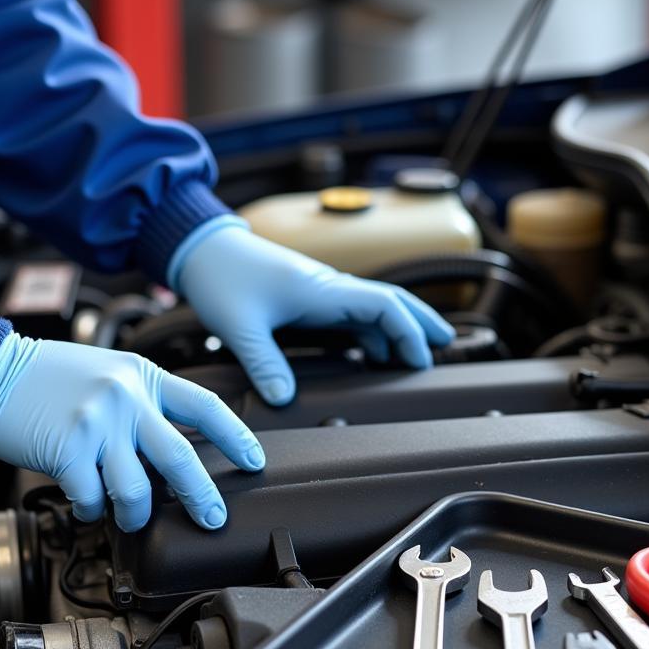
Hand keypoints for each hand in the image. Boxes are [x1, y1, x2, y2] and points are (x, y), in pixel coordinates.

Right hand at [0, 334, 263, 531]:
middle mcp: (126, 398)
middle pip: (180, 457)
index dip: (236, 437)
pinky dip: (92, 510)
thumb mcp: (110, 372)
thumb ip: (143, 402)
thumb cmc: (49, 376)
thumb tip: (173, 448)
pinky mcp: (67, 448)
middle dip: (202, 497)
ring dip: (135, 515)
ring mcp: (97, 423)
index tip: (254, 460)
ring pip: (136, 490)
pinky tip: (87, 505)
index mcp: (144, 376)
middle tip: (213, 519)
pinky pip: (93, 498)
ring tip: (130, 518)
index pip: (205, 406)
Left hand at [174, 221, 454, 404]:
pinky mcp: (307, 297)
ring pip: (373, 307)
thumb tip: (284, 400)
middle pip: (391, 300)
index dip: (408, 330)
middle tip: (446, 346)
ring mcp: (320, 291)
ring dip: (398, 328)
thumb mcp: (239, 327)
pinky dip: (371, 332)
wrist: (201, 249)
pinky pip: (351, 314)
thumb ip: (263, 363)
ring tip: (415, 356)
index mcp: (322, 290)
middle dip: (421, 322)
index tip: (420, 359)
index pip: (384, 304)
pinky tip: (371, 353)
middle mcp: (329, 287)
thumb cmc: (221, 279)